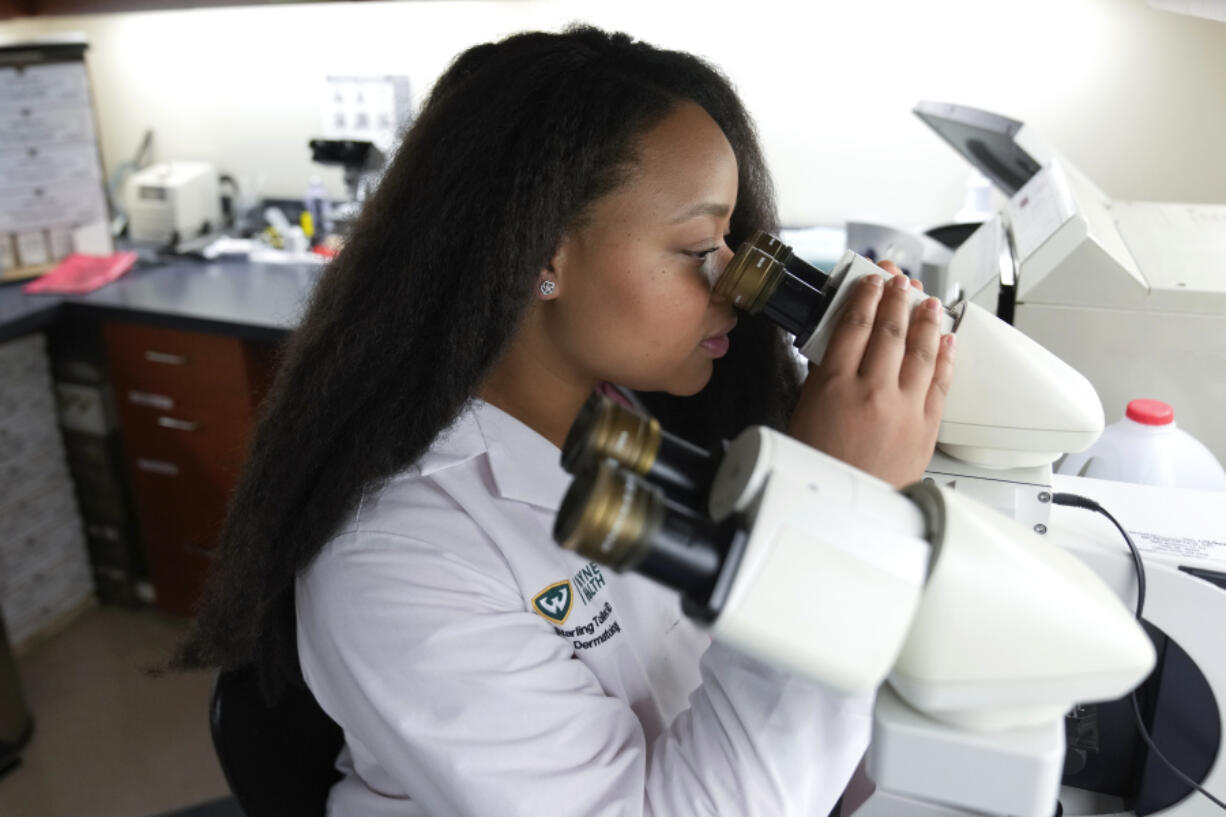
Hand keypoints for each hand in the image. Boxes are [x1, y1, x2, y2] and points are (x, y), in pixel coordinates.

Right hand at [787, 262, 955, 487]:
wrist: (847, 508)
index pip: (854, 325)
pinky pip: (940, 381)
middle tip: (901, 280)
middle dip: (897, 298)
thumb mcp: (804, 413)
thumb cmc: (819, 466)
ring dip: (926, 320)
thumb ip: (823, 377)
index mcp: (835, 385)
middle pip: (891, 331)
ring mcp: (904, 408)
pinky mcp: (926, 425)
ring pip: (921, 350)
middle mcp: (873, 392)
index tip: (871, 281)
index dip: (865, 297)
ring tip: (928, 301)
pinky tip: (947, 340)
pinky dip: (945, 356)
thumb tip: (839, 347)